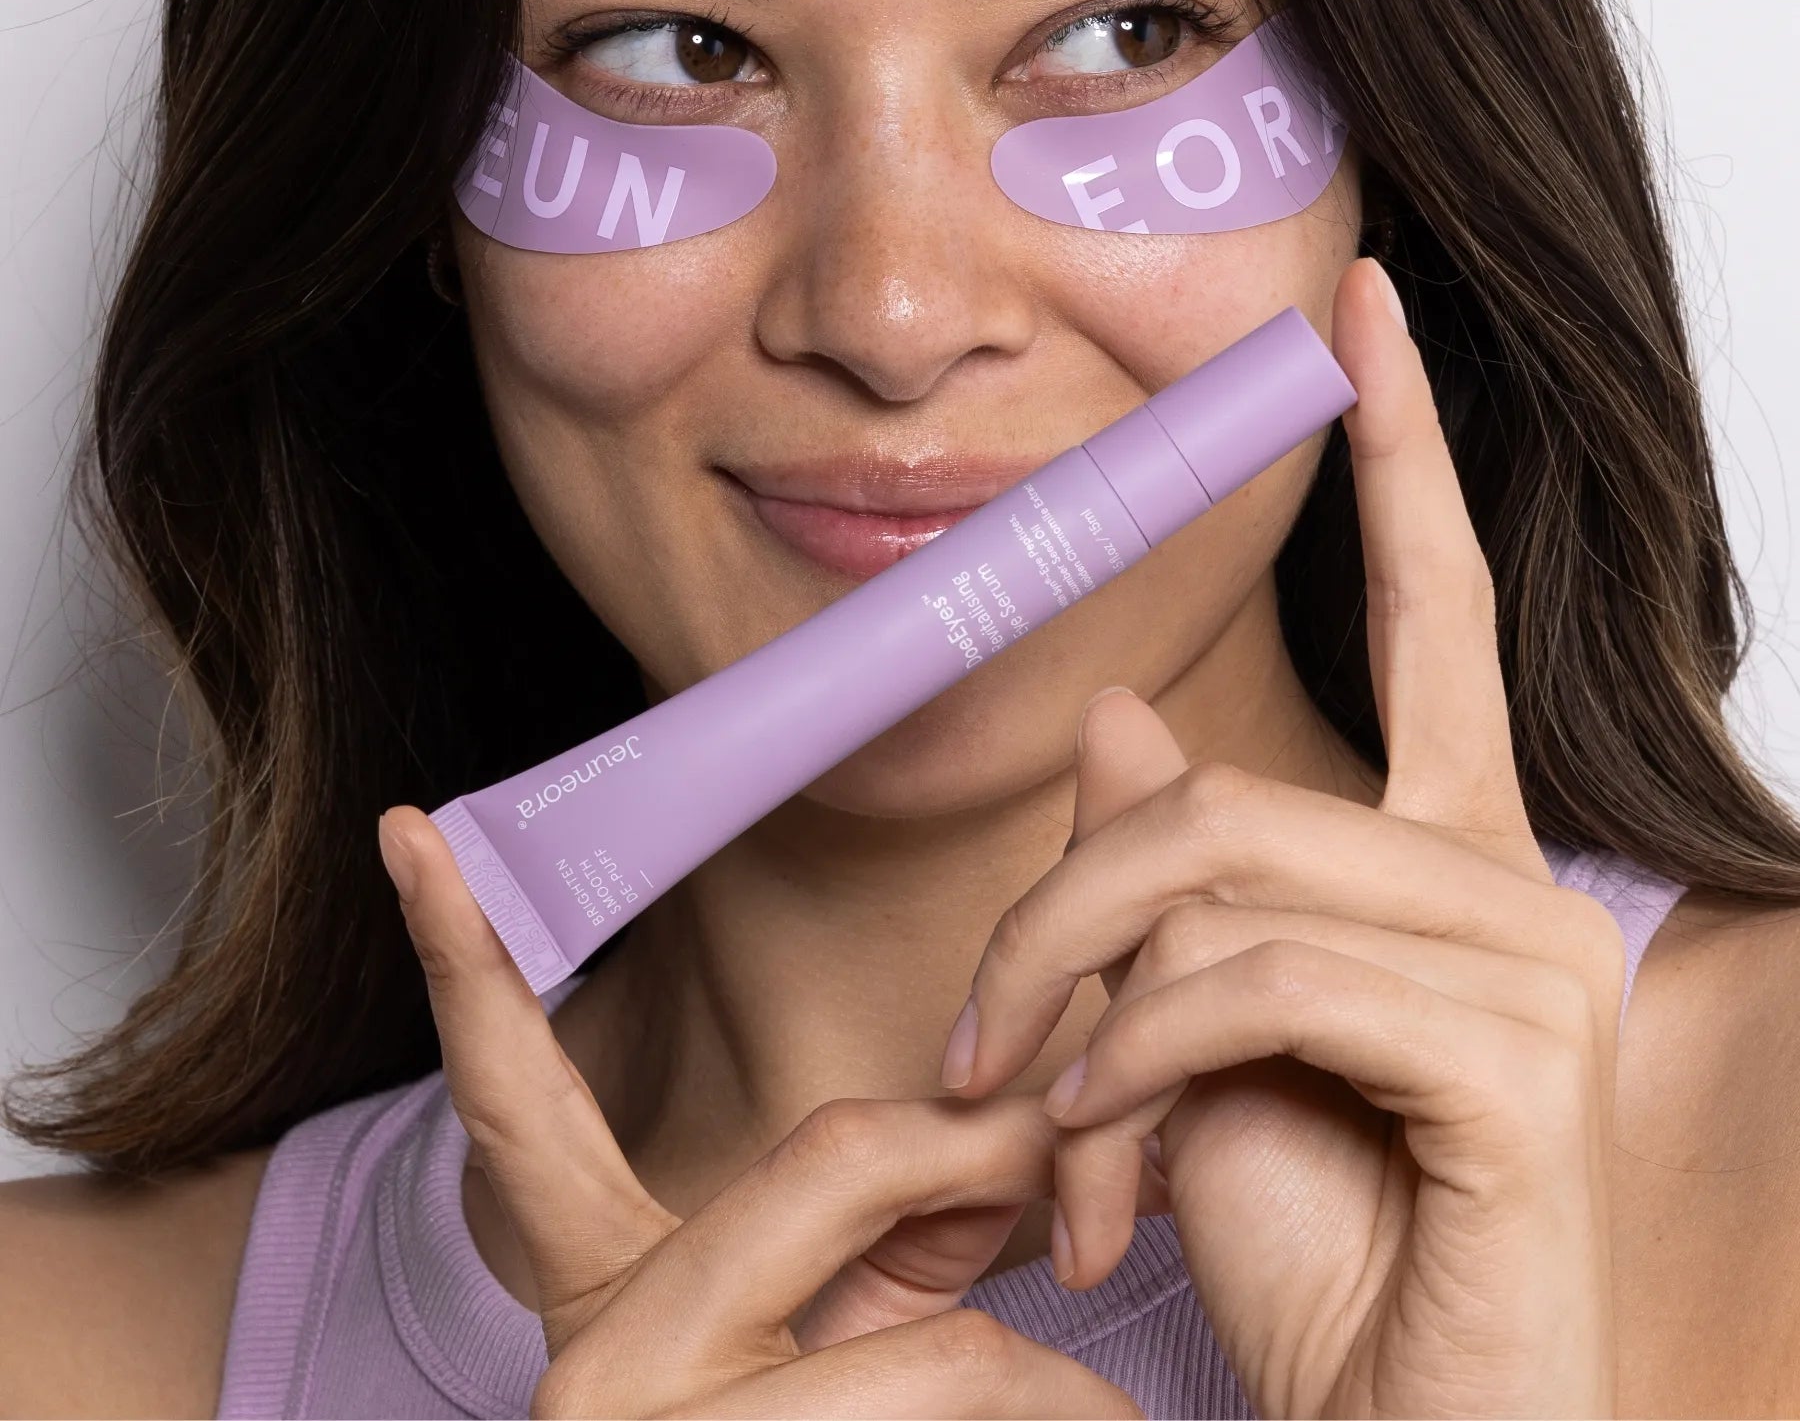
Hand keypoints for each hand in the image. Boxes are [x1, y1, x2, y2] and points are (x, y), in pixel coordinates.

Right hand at [377, 806, 1153, 1417]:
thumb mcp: (841, 1327)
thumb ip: (899, 1204)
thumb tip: (1037, 1114)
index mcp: (598, 1294)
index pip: (519, 1104)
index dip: (463, 960)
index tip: (411, 830)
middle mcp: (602, 1369)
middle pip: (842, 1159)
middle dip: (997, 1158)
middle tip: (1097, 1195)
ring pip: (949, 1356)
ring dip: (1072, 1379)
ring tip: (1114, 1416)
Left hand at [940, 257, 1626, 1418]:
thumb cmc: (1319, 1275)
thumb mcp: (1193, 1054)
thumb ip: (1174, 886)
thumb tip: (1126, 721)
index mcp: (1448, 869)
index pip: (1436, 620)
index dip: (1406, 460)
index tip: (1368, 314)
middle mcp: (1512, 892)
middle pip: (1227, 789)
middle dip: (1062, 907)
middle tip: (980, 1049)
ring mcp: (1534, 973)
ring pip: (1224, 872)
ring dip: (1078, 1006)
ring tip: (1038, 1135)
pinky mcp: (1519, 1066)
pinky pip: (1260, 978)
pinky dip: (1138, 1058)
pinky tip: (1097, 1156)